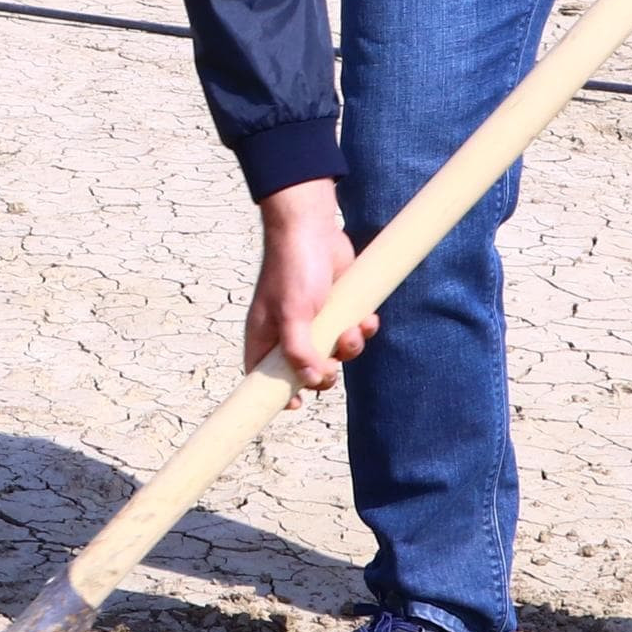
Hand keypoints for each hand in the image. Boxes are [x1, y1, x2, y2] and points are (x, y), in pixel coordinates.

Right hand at [248, 180, 374, 390]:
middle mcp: (288, 331)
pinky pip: (352, 331)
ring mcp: (315, 321)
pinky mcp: (338, 308)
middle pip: (306, 371)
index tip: (297, 404)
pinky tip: (367, 318)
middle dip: (325, 371)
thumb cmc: (292, 267)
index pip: (263, 376)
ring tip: (353, 330)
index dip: (277, 394)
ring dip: (350, 348)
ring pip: (335, 353)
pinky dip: (362, 329)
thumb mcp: (292, 314)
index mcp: (266, 336)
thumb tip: (310, 382)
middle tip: (332, 365)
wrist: (313, 227)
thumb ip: (299, 351)